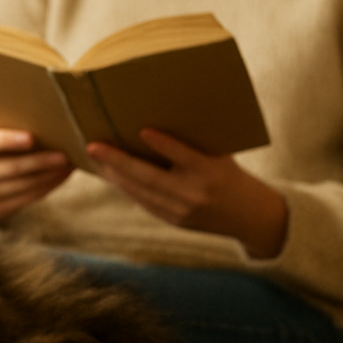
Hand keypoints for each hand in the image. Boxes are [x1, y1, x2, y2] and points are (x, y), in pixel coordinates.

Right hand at [0, 128, 73, 223]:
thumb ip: (9, 133)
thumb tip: (47, 128)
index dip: (10, 140)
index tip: (31, 137)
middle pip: (12, 168)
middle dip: (41, 162)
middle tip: (65, 156)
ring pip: (24, 185)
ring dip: (49, 176)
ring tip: (68, 166)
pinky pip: (28, 198)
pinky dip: (48, 186)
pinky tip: (61, 176)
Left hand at [86, 128, 287, 258]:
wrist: (248, 216)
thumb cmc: (230, 174)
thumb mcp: (220, 156)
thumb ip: (193, 144)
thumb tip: (155, 122)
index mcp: (211, 172)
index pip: (184, 156)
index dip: (164, 145)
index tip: (143, 130)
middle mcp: (194, 194)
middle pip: (150, 177)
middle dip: (118, 162)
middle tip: (94, 146)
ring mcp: (181, 210)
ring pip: (140, 192)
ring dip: (114, 176)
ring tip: (95, 159)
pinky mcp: (173, 221)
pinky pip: (143, 202)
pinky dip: (125, 187)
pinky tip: (110, 175)